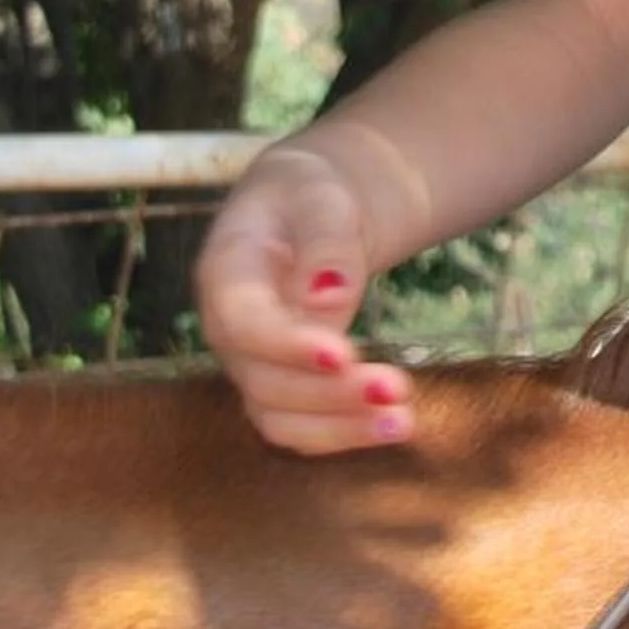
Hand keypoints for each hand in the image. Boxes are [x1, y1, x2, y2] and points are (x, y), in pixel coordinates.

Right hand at [196, 150, 417, 452]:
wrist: (310, 213)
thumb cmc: (310, 196)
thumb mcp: (321, 197)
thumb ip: (325, 244)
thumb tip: (328, 299)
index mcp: (226, 272)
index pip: (241, 321)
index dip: (286, 345)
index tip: (343, 355)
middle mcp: (229, 330)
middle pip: (263, 381)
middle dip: (330, 394)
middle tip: (396, 388)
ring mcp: (251, 363)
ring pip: (279, 417)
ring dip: (340, 427)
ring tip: (403, 422)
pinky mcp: (281, 385)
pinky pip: (302, 426)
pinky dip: (344, 433)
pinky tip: (394, 426)